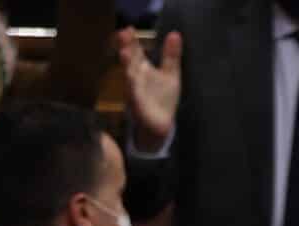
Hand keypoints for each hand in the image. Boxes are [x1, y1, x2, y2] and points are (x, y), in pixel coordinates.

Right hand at [116, 27, 180, 153]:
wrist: (161, 124)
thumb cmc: (163, 97)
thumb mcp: (170, 74)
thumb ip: (171, 55)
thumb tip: (175, 33)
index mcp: (143, 68)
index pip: (136, 50)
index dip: (132, 40)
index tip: (129, 28)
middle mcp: (136, 76)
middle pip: (131, 59)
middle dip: (127, 47)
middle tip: (123, 34)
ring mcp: (135, 90)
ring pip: (130, 76)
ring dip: (127, 65)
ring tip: (125, 53)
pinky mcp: (138, 105)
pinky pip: (134, 95)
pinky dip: (133, 88)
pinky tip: (131, 79)